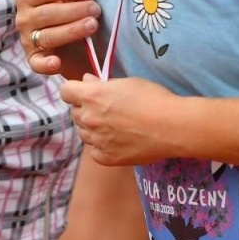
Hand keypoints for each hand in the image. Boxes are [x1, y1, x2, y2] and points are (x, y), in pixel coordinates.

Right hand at [16, 0, 100, 75]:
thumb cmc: (67, 17)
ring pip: (49, 36)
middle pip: (48, 13)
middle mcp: (24, 19)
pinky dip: (46, 64)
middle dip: (75, 10)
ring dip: (72, 30)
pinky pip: (38, 64)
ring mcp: (27, 40)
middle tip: (96, 10)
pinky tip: (57, 62)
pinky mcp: (34, 60)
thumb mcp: (65, 1)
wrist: (69, 47)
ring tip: (93, 25)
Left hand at [60, 75, 182, 166]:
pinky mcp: (107, 158)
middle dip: (85, 109)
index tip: (83, 92)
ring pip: (83, 133)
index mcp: (92, 96)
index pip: (65, 92)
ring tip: (114, 126)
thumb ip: (101, 84)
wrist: (173, 127)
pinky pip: (94, 151)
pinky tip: (117, 141)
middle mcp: (90, 119)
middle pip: (75, 113)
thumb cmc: (153, 99)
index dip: (74, 91)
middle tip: (105, 109)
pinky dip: (101, 147)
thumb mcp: (126, 83)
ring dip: (92, 128)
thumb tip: (86, 81)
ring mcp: (97, 140)